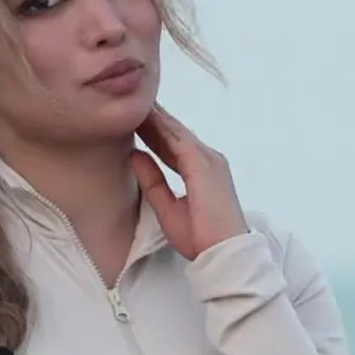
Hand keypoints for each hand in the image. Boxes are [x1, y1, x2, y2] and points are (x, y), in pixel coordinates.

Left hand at [127, 104, 248, 260]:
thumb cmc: (200, 237)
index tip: (134, 119)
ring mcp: (207, 160)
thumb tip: (136, 156)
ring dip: (156, 118)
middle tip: (132, 102)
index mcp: (200, 171)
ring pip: (176, 132)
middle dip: (154, 119)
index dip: (154, 131)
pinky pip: (179, 141)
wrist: (223, 252)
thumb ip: (153, 181)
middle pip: (175, 134)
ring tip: (135, 102)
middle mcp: (207, 160)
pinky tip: (148, 116)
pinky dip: (163, 127)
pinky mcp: (203, 165)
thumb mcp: (167, 207)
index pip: (172, 145)